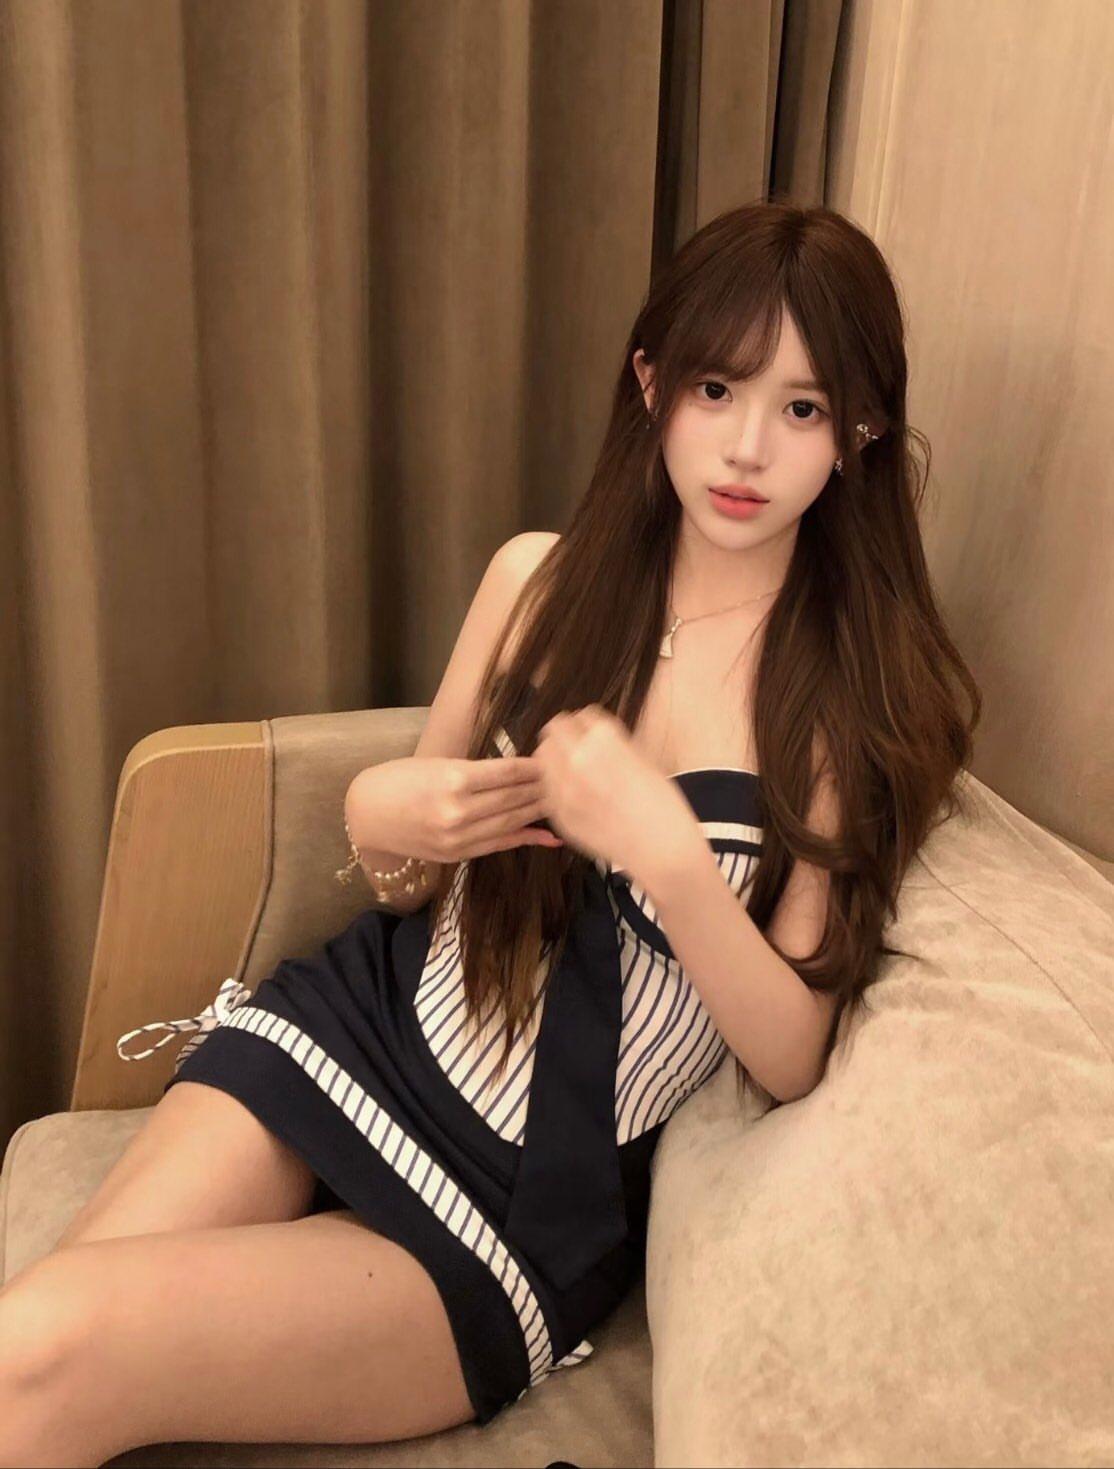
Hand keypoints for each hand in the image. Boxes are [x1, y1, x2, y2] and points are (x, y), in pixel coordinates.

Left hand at [533, 705, 702, 880]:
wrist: (661, 850)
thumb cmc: (662, 806)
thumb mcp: (644, 760)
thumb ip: (614, 744)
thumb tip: (596, 735)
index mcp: (604, 740)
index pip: (582, 715)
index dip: (589, 724)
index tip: (592, 732)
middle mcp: (579, 760)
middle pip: (554, 730)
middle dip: (566, 736)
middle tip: (576, 747)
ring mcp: (564, 789)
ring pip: (542, 757)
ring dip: (556, 758)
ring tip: (573, 770)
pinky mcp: (559, 814)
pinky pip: (546, 788)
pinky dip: (556, 785)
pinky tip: (575, 793)